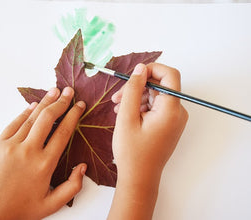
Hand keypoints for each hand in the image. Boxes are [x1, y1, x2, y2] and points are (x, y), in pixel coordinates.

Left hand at [0, 87, 86, 219]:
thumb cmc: (22, 207)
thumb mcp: (53, 204)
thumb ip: (73, 186)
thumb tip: (82, 166)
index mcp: (45, 164)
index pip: (63, 132)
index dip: (73, 116)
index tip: (80, 106)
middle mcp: (29, 151)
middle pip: (48, 119)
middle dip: (61, 102)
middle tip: (69, 92)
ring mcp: (12, 146)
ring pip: (31, 118)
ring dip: (45, 102)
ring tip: (54, 91)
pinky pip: (14, 123)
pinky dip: (25, 112)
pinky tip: (34, 104)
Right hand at [108, 63, 187, 219]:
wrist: (139, 178)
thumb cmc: (132, 152)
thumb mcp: (126, 117)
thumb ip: (133, 89)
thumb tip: (140, 68)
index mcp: (171, 109)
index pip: (169, 75)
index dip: (151, 69)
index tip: (133, 75)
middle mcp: (177, 112)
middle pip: (160, 86)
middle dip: (138, 87)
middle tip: (117, 97)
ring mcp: (174, 119)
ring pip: (156, 96)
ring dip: (136, 97)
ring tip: (118, 108)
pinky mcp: (168, 125)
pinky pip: (156, 107)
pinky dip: (141, 107)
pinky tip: (126, 114)